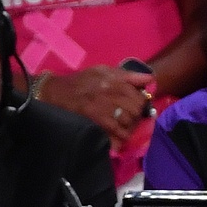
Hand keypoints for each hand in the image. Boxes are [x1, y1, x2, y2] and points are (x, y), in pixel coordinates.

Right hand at [39, 66, 154, 147]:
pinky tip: (120, 135)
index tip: (138, 105)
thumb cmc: (81, 81)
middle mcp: (110, 91)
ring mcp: (103, 107)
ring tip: (126, 126)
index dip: (141, 102)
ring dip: (130, 126)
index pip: (138, 94)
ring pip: (128, 120)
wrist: (57, 92)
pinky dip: (122, 136)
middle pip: (136, 108)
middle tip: (132, 117)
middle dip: (136, 114)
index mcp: (113, 79)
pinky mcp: (97, 120)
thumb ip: (127, 75)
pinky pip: (117, 131)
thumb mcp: (103, 70)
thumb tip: (150, 79)